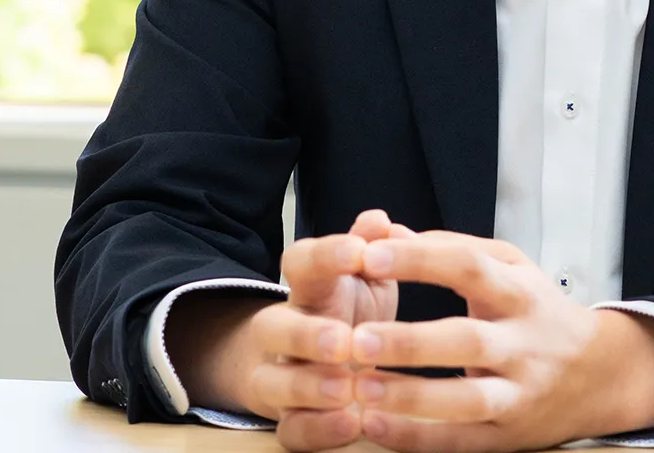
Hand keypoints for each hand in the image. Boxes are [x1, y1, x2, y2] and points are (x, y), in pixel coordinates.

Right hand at [175, 209, 410, 450]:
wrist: (325, 367)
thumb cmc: (354, 314)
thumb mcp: (368, 279)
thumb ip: (373, 250)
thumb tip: (381, 221)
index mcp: (309, 290)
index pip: (300, 263)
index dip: (325, 255)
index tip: (359, 251)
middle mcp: (286, 332)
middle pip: (273, 327)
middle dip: (306, 334)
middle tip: (344, 340)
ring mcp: (282, 378)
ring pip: (272, 383)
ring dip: (307, 387)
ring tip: (346, 389)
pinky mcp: (290, 420)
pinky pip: (290, 432)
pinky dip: (318, 432)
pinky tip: (351, 426)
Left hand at [343, 233, 653, 452]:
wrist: (601, 374)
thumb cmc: (537, 311)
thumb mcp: (508, 266)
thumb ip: (447, 247)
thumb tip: (384, 232)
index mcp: (520, 292)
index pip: (470, 267)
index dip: (421, 260)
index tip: (370, 256)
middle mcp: (524, 343)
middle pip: (469, 340)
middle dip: (412, 341)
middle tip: (358, 337)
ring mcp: (521, 392)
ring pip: (468, 399)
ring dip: (412, 397)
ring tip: (361, 386)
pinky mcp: (511, 436)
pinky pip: (462, 442)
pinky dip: (417, 438)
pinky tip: (375, 425)